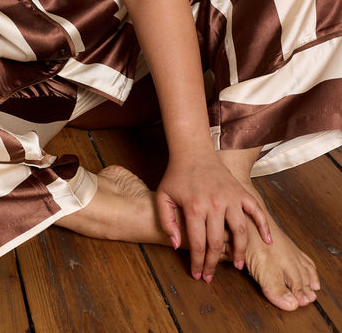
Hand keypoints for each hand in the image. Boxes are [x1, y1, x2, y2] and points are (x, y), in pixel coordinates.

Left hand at [156, 151, 271, 281]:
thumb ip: (167, 221)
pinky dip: (264, 226)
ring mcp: (230, 197)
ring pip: (240, 232)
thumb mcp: (162, 197)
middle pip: (217, 242)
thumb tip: (176, 246)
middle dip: (213, 263)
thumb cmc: (176, 176)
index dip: (198, 262)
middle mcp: (214, 204)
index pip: (198, 243)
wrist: (192, 151)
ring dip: (239, 252)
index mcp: (194, 207)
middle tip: (210, 276)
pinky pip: (256, 211)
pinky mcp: (240, 191)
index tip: (197, 274)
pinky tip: (266, 242)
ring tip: (237, 265)